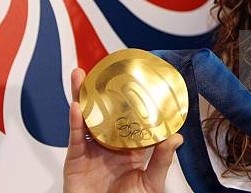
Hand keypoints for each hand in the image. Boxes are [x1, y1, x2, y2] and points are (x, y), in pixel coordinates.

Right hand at [63, 68, 182, 192]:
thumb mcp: (150, 183)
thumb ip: (161, 161)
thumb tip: (176, 137)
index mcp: (129, 149)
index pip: (129, 119)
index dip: (129, 101)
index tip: (133, 80)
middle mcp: (109, 146)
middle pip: (103, 113)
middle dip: (101, 92)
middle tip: (102, 70)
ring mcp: (91, 152)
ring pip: (85, 119)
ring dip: (82, 97)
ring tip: (81, 76)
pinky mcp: (75, 160)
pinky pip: (75, 137)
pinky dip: (75, 121)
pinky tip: (77, 106)